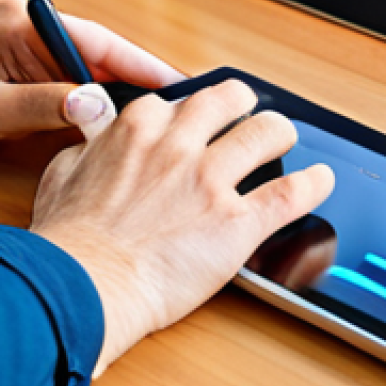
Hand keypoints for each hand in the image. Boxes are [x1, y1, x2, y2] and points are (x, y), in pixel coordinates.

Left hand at [0, 0, 182, 160]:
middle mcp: (21, 26)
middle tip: (176, 120)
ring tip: (150, 131)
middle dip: (133, 88)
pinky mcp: (7, 67)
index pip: (98, 42)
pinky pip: (57, 83)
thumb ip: (44, 107)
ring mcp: (15, 45)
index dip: (143, 68)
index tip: (181, 89)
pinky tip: (100, 130)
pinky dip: (79, 105)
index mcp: (19, 22)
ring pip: (79, 73)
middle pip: (95, 57)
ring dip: (107, 100)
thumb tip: (100, 106)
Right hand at [30, 80, 334, 375]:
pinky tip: (321, 181)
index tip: (193, 121)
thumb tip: (97, 133)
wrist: (85, 284)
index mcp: (136, 129)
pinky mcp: (237, 222)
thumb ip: (90, 146)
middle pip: (227, 100)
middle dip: (241, 101)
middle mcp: (178, 145)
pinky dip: (313, 184)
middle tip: (247, 111)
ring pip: (266, 133)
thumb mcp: (64, 173)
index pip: (174, 102)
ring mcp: (210, 181)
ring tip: (285, 136)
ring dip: (281, 130)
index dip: (187, 112)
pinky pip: (289, 193)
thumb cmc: (69, 240)